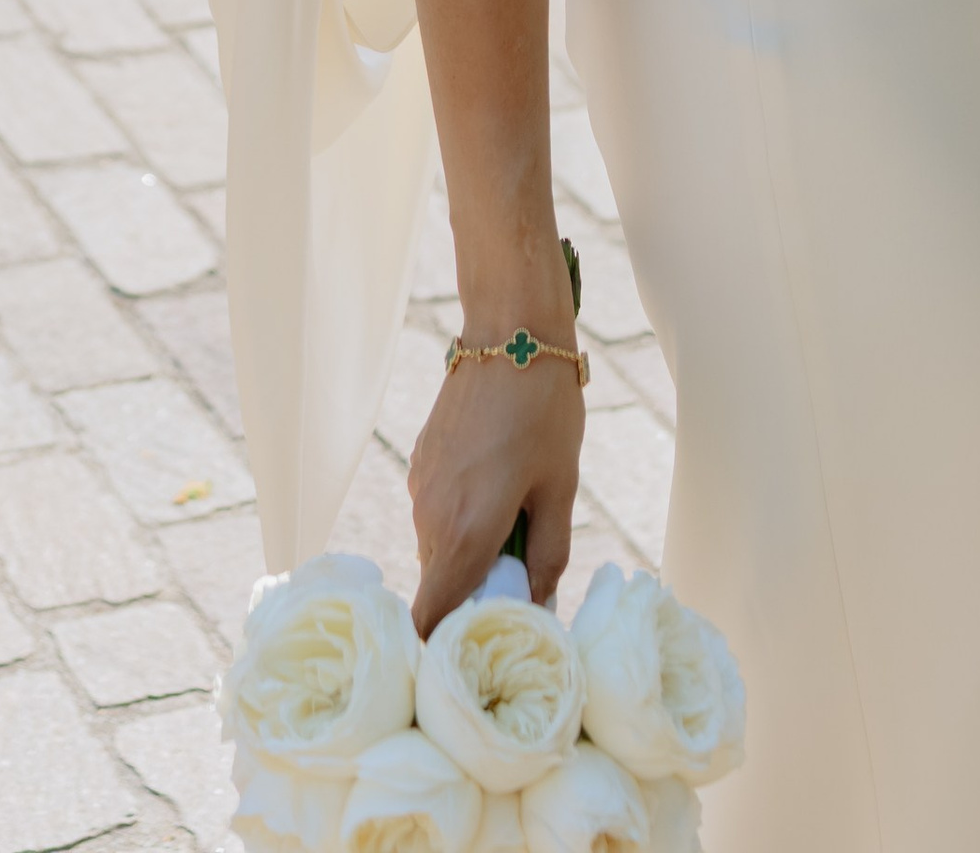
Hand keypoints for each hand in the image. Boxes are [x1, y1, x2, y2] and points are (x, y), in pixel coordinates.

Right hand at [407, 342, 583, 631]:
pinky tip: (497, 483)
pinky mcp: (419, 463)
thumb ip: (548, 556)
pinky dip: (460, 517)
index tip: (474, 647)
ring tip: (516, 519)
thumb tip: (538, 606)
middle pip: (439, 586)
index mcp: (464, 535)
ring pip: (438, 548)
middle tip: (521, 577)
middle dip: (473, 593)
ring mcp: (420, 489)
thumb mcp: (560, 488)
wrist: (510, 333)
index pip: (428, 622)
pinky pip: (436, 512)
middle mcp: (430, 519)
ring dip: (469, 551)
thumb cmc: (544, 411)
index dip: (443, 647)